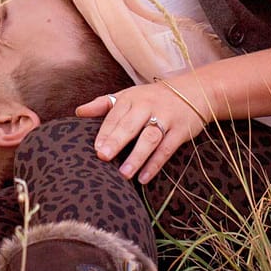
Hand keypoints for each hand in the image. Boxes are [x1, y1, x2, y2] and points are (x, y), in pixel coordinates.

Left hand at [75, 78, 208, 183]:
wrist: (193, 91)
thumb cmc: (152, 97)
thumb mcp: (128, 95)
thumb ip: (103, 104)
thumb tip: (78, 112)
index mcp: (132, 98)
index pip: (115, 115)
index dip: (106, 131)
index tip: (95, 147)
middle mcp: (148, 107)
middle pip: (131, 125)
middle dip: (117, 141)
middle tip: (103, 157)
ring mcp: (166, 119)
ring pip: (149, 139)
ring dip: (136, 157)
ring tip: (123, 174)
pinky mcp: (180, 131)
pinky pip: (166, 149)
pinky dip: (155, 164)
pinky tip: (143, 178)